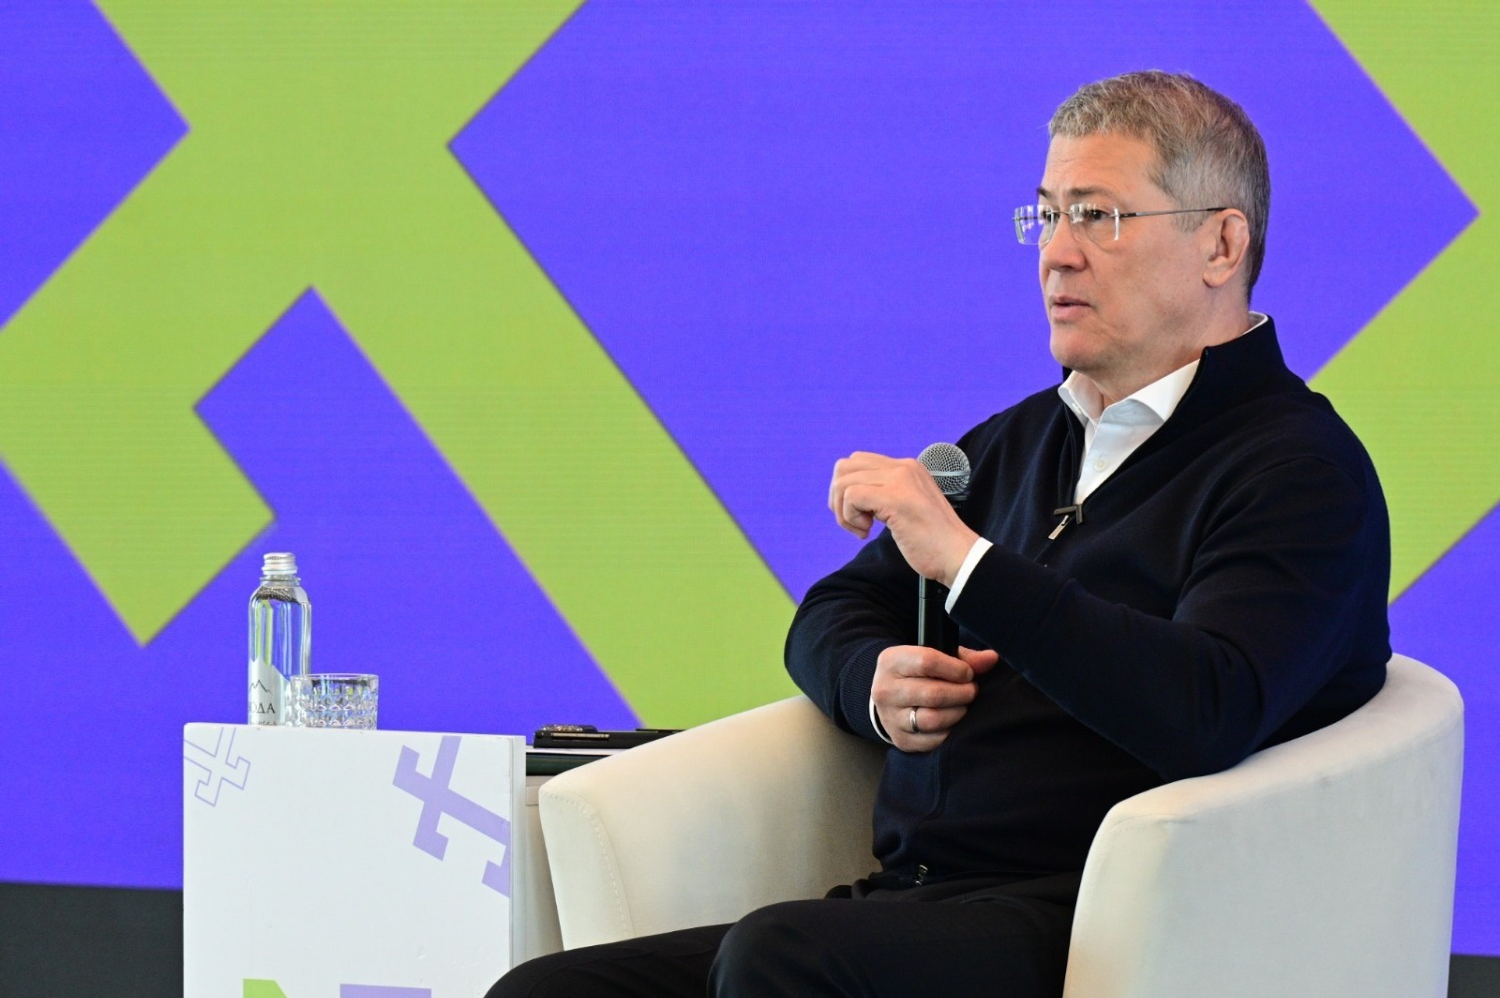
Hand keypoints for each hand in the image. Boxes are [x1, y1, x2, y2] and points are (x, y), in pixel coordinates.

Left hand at [828, 451, 979, 584]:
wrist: (957, 556)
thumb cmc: (933, 541)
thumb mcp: (907, 506)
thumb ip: (886, 494)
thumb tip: (852, 495)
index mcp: (906, 468)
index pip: (858, 462)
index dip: (848, 490)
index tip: (861, 515)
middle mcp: (902, 467)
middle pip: (844, 468)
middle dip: (838, 498)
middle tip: (856, 522)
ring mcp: (900, 480)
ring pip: (843, 481)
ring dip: (843, 511)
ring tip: (863, 530)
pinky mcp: (895, 498)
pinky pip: (851, 496)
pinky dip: (850, 518)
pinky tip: (867, 532)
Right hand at [873, 645, 998, 751]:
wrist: (890, 695)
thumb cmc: (919, 672)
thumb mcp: (935, 656)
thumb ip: (964, 657)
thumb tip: (991, 658)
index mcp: (891, 661)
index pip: (927, 662)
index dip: (956, 669)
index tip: (968, 673)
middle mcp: (885, 690)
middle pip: (933, 694)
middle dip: (961, 693)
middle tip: (971, 691)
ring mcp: (890, 718)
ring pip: (933, 719)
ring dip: (957, 712)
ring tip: (963, 705)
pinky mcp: (901, 739)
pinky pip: (933, 740)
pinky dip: (950, 731)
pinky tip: (953, 721)